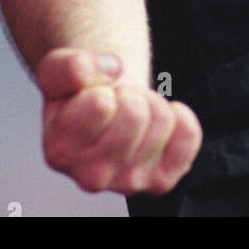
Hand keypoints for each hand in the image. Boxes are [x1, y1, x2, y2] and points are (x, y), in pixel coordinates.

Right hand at [36, 48, 202, 194]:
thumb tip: (102, 72)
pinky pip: (189, 138)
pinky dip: (181, 118)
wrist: (103, 103)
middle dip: (129, 92)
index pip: (102, 104)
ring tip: (132, 109)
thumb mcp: (59, 66)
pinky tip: (158, 118)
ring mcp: (128, 182)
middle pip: (136, 113)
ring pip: (162, 120)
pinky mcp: (160, 180)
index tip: (96, 90)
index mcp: (61, 151)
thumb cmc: (80, 89)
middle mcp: (91, 177)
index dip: (103, 82)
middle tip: (117, 99)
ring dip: (151, 102)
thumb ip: (70, 67)